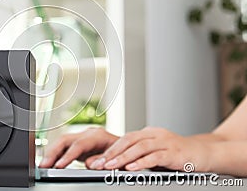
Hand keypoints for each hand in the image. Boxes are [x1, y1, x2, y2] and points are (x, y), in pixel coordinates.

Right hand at [39, 127, 118, 168]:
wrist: (129, 147)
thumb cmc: (126, 152)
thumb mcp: (118, 157)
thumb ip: (103, 160)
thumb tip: (90, 164)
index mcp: (98, 136)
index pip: (78, 144)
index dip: (67, 156)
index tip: (58, 166)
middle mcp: (88, 134)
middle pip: (65, 140)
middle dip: (53, 152)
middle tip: (43, 165)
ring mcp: (83, 138)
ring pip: (61, 142)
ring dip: (51, 153)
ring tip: (42, 165)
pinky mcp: (79, 144)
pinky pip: (63, 147)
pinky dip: (55, 155)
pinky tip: (49, 163)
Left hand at [90, 127, 210, 171]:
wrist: (205, 153)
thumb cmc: (178, 155)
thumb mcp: (156, 152)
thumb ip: (139, 155)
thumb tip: (116, 163)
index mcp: (148, 133)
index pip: (124, 139)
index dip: (110, 149)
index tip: (97, 160)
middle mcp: (155, 135)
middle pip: (129, 140)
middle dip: (112, 153)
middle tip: (99, 163)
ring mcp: (165, 142)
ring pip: (140, 147)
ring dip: (123, 157)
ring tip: (111, 166)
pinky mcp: (175, 153)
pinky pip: (156, 156)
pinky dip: (142, 162)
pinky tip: (132, 168)